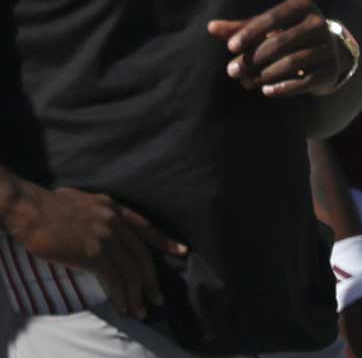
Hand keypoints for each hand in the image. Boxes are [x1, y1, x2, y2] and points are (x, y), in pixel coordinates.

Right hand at [5, 183, 185, 318]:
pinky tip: (122, 306)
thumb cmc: (50, 205)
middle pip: (142, 256)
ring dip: (137, 293)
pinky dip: (120, 294)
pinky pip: (113, 278)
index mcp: (115, 208)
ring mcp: (106, 238)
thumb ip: (102, 212)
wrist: (30, 209)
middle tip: (157, 297)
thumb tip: (107, 224)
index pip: (146, 228)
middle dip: (152, 279)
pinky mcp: (92, 253)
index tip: (182, 252)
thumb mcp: (86, 200)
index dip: (165, 242)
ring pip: (130, 270)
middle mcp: (116, 222)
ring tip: (140, 309)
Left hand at [209, 0, 349, 96]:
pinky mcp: (330, 69)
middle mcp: (319, 24)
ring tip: (246, 82)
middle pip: (280, 42)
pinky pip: (304, 82)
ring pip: (292, 63)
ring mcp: (327, 47)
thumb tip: (210, 27)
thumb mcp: (268, 27)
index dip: (251, 31)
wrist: (329, 51)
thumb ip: (242, 28)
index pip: (273, 17)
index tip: (231, 47)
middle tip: (232, 70)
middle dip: (253, 58)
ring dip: (264, 75)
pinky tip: (265, 90)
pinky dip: (282, 88)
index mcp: (303, 6)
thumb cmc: (289, 35)